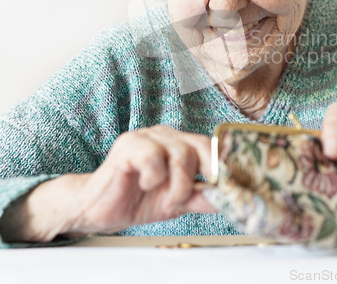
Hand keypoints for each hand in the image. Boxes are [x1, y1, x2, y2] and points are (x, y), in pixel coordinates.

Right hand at [66, 126, 215, 234]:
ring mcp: (146, 137)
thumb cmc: (137, 200)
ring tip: (167, 200)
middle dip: (201, 176)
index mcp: (178, 143)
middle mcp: (164, 135)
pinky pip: (153, 156)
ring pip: (180, 153)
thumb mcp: (177, 202)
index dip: (222, 164)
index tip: (230, 184)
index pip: (209, 144)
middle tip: (190, 197)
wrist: (97, 209)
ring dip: (179, 184)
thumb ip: (200, 197)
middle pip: (199, 145)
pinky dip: (154, 177)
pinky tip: (144, 184)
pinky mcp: (128, 146)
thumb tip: (228, 199)